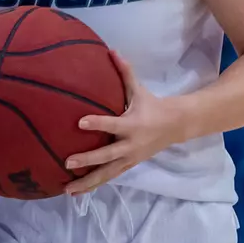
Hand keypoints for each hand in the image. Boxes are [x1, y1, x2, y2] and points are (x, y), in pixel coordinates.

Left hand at [63, 52, 184, 194]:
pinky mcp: (129, 166)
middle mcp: (130, 145)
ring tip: (67, 190)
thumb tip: (111, 50)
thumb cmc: (152, 105)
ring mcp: (130, 159)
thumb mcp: (140, 90)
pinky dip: (94, 185)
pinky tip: (77, 192)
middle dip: (88, 160)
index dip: (97, 124)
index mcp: (132, 125)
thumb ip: (125, 72)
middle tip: (67, 162)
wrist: (176, 126)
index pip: (112, 125)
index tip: (79, 123)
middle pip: (107, 156)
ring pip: (107, 174)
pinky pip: (109, 177)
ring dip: (87, 182)